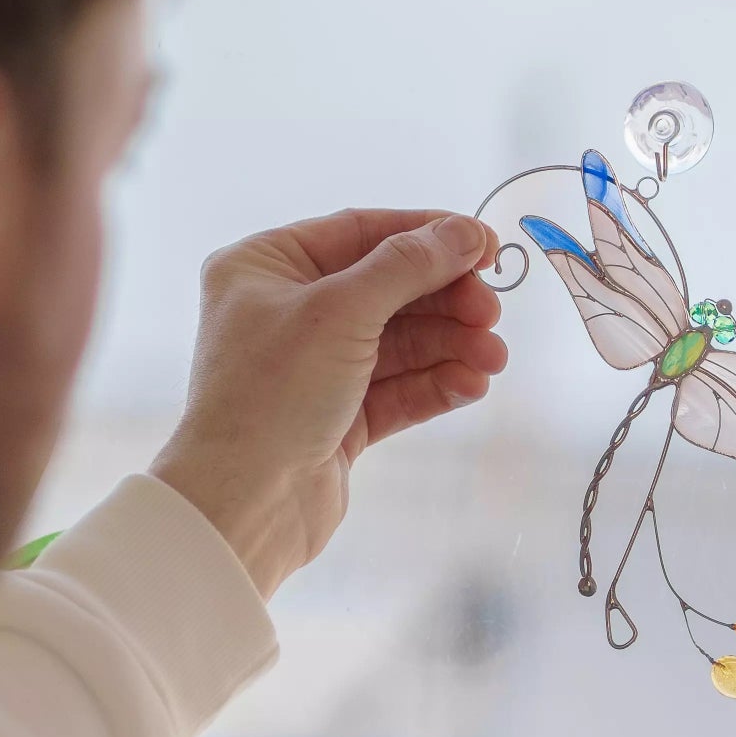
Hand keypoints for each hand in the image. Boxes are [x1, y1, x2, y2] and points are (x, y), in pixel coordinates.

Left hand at [149, 209, 505, 596]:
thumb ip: (408, 266)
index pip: (360, 232)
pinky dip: (435, 383)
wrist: (243, 506)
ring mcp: (313, 367)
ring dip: (450, 346)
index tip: (484, 243)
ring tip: (492, 358)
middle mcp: (287, 312)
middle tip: (491, 313)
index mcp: (266, 267)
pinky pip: (397, 389)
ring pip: (399, 343)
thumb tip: (464, 230)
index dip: (427, 235)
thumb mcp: (341, 311)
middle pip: (387, 289)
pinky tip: (471, 384)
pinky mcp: (337, 418)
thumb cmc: (271, 394)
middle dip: (445, 301)